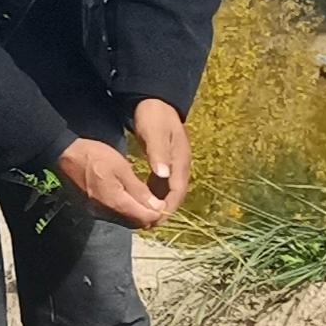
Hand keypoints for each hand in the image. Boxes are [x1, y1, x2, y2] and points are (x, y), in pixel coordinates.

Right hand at [51, 137, 171, 229]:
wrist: (63, 154)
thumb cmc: (93, 156)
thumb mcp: (121, 167)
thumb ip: (138, 190)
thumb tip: (156, 207)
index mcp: (115, 202)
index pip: (143, 218)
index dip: (157, 213)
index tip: (164, 203)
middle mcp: (105, 212)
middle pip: (134, 223)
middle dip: (148, 216)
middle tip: (156, 201)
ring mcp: (96, 212)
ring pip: (124, 221)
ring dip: (136, 214)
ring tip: (144, 199)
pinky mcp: (90, 209)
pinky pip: (113, 216)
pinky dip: (124, 210)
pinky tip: (127, 198)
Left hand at [128, 99, 191, 219]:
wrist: (156, 100)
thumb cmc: (154, 116)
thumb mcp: (154, 133)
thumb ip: (158, 154)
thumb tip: (164, 176)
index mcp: (180, 160)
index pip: (177, 191)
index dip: (168, 207)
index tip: (157, 220)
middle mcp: (180, 164)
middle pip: (175, 194)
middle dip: (164, 210)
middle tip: (149, 225)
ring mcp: (175, 163)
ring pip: (169, 190)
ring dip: (159, 204)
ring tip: (146, 218)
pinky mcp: (167, 161)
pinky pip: (163, 183)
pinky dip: (155, 193)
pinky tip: (144, 199)